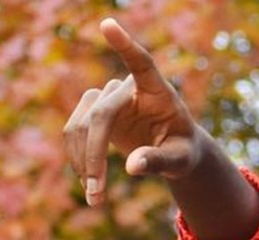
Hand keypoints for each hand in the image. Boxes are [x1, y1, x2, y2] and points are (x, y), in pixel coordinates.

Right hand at [63, 18, 202, 206]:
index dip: (125, 45)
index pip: (141, 62)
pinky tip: (89, 183)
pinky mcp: (94, 112)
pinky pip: (74, 132)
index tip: (108, 25)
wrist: (175, 151)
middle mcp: (129, 89)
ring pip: (81, 124)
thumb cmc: (183, 150)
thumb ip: (160, 160)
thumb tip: (133, 167)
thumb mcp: (180, 160)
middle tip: (96, 192)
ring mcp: (109, 98)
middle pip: (101, 114)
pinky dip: (77, 158)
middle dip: (95, 154)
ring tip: (95, 196)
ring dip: (82, 160)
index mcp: (159, 91)